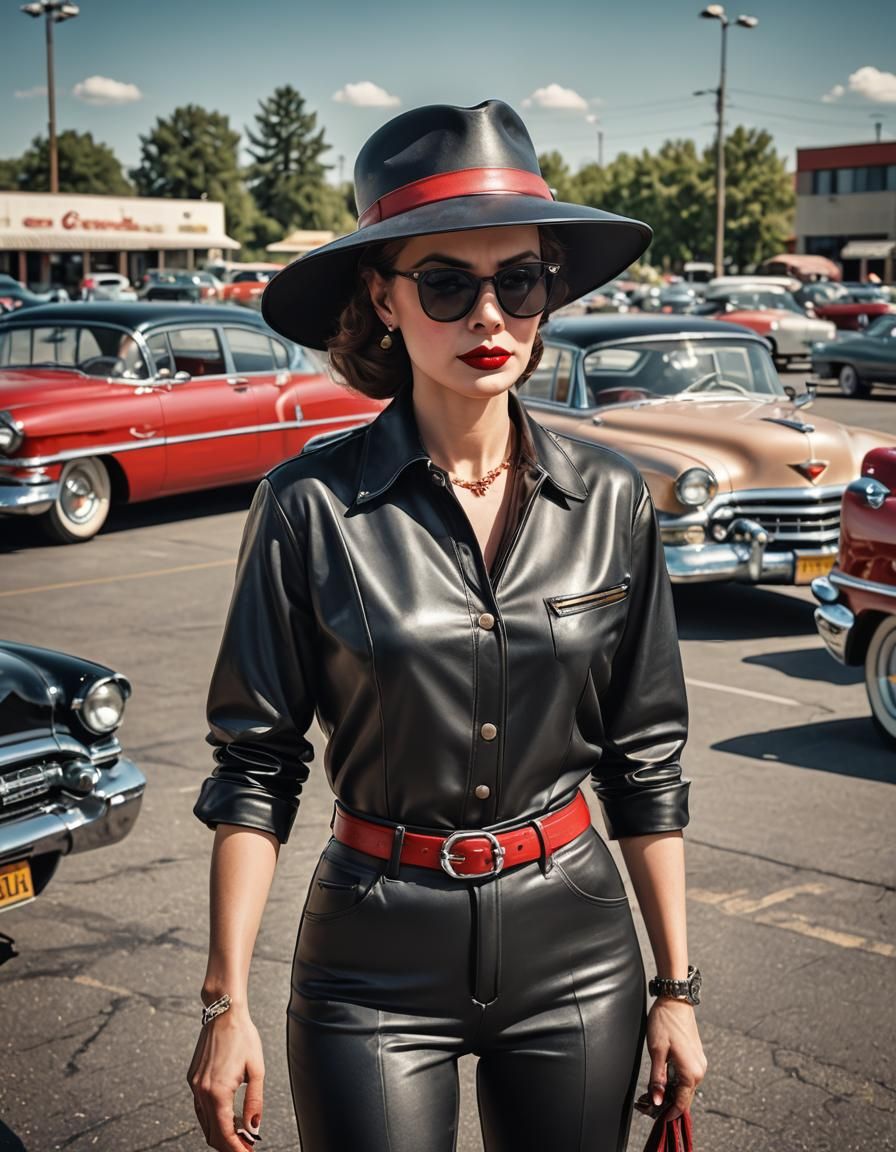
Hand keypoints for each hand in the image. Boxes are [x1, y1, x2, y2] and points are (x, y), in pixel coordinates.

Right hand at [187, 1006, 264, 1149]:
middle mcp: (201, 1092)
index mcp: (217, 1092)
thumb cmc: (242, 1036)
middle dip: (228, 1144)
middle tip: (245, 1147)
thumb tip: (253, 1127)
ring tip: (239, 1133)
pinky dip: (212, 1117)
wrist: (224, 1013)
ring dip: (220, 1132)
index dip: (236, 1148)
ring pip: (204, 1122)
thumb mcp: (256, 1070)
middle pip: (211, 1133)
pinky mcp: (192, 1079)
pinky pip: (199, 1107)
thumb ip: (254, 1102)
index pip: (224, 1133)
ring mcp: (194, 1086)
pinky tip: (227, 1115)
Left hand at [645, 998, 706, 1121]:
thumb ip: (657, 1078)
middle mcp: (699, 1071)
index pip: (681, 1103)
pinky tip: (662, 1079)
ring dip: (671, 1092)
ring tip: (652, 1091)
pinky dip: (675, 1082)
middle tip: (646, 1103)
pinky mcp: (696, 1058)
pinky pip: (687, 1077)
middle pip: (684, 1097)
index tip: (653, 1117)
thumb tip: (656, 1101)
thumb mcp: (656, 1051)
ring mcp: (699, 1064)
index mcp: (691, 1073)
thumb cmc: (664, 1023)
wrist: (675, 1001)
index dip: (667, 1113)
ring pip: (685, 1087)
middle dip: (667, 1103)